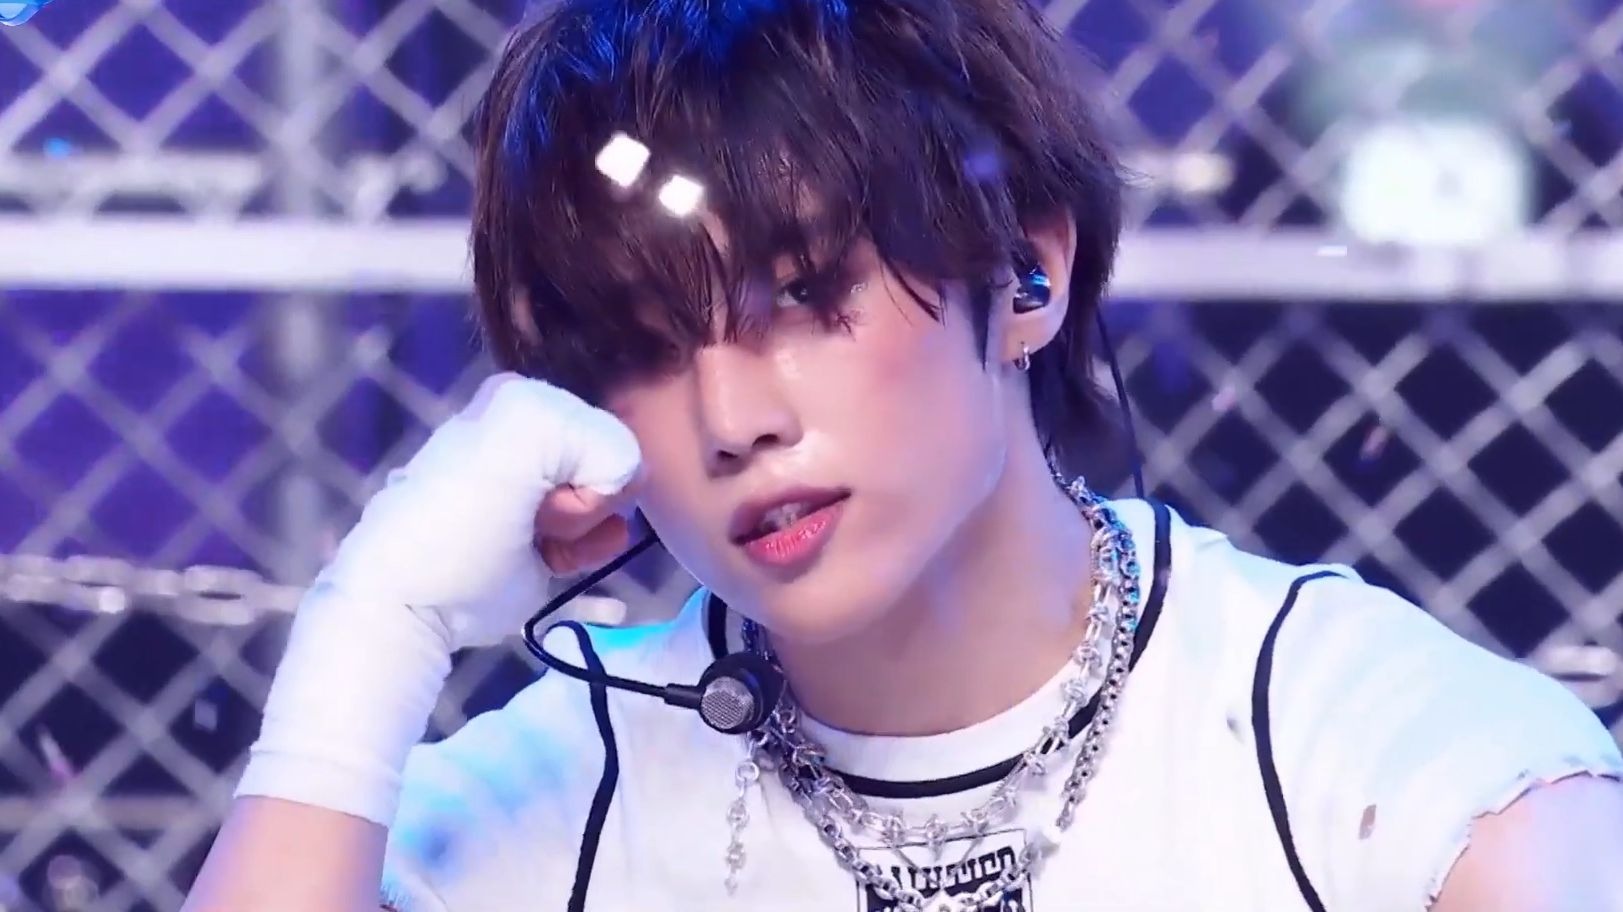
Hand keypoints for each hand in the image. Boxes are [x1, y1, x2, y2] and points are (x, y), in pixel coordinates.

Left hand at [314, 373, 641, 649]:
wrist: (416, 602)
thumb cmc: (460, 519)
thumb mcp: (521, 438)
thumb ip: (597, 436)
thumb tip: (627, 479)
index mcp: (524, 399)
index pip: (610, 432)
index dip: (585, 471)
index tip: (535, 494)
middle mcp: (539, 433)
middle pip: (615, 466)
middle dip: (584, 499)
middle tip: (531, 517)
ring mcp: (548, 483)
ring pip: (615, 500)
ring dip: (584, 528)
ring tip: (535, 537)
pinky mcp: (554, 529)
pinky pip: (607, 533)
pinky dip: (587, 551)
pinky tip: (551, 556)